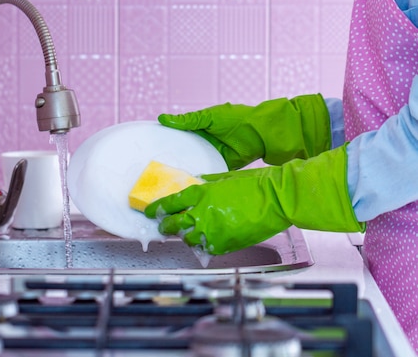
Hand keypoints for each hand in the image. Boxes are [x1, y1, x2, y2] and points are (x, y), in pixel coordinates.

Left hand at [144, 145, 363, 254]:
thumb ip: (205, 183)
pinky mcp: (224, 244)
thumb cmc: (254, 184)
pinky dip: (204, 246)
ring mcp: (211, 231)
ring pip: (187, 239)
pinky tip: (206, 241)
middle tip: (164, 226)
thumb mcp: (224, 177)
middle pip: (172, 224)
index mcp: (199, 193)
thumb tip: (195, 184)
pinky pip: (206, 249)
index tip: (149, 212)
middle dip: (165, 226)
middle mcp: (200, 213)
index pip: (168, 203)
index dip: (155, 209)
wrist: (277, 198)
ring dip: (186, 236)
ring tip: (188, 234)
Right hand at [158, 94, 330, 169]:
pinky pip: (208, 173)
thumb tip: (162, 118)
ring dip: (186, 172)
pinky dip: (200, 178)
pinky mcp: (222, 166)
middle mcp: (204, 143)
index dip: (167, 144)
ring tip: (169, 182)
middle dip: (174, 162)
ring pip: (195, 164)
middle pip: (185, 154)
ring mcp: (212, 156)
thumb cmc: (236, 118)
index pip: (179, 138)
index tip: (151, 152)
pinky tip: (188, 186)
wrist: (261, 133)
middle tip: (157, 173)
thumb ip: (187, 121)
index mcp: (199, 129)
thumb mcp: (209, 117)